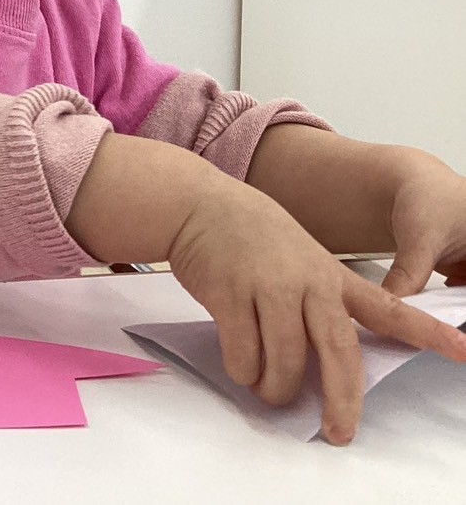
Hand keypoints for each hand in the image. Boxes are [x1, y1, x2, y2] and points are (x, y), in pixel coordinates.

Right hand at [168, 175, 465, 444]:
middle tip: (339, 432)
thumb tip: (320, 361)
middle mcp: (307, 282)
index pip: (390, 307)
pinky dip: (243, 370)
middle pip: (339, 351)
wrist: (198, 204)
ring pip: (287, 360)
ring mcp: (268, 286)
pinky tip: (241, 368)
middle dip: (343, 399)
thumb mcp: (298, 256)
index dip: (428, 332)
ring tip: (269, 393)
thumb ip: (316, 300)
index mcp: (331, 275)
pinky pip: (244, 352)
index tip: (464, 351)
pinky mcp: (230, 293)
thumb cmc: (248, 234)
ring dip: (277, 388)